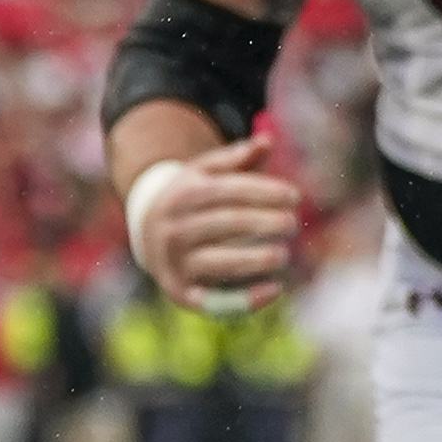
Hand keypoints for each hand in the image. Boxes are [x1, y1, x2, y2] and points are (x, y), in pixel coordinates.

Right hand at [127, 138, 302, 310]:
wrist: (147, 231)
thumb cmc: (192, 197)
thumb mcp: (205, 172)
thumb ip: (236, 157)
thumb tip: (267, 142)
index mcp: (182, 195)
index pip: (228, 191)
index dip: (264, 192)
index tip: (295, 197)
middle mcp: (174, 229)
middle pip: (226, 224)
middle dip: (265, 223)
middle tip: (292, 224)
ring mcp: (174, 261)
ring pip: (217, 262)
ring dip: (255, 260)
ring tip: (283, 255)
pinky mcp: (179, 290)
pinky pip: (212, 299)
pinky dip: (244, 299)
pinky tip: (275, 289)